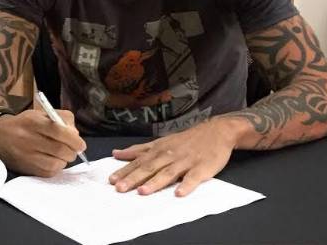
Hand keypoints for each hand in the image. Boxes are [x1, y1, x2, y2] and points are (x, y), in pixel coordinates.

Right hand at [0, 109, 85, 177]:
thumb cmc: (24, 124)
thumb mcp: (40, 113)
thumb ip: (61, 118)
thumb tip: (76, 135)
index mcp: (33, 121)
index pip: (59, 131)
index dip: (74, 139)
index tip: (81, 144)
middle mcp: (28, 138)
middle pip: (60, 149)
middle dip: (72, 152)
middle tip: (73, 150)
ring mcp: (27, 156)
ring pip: (56, 163)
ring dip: (64, 160)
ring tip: (62, 155)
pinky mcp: (27, 169)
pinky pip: (49, 172)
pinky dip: (56, 167)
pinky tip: (52, 161)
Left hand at [109, 117, 239, 196]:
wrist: (215, 132)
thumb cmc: (185, 140)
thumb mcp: (160, 142)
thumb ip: (139, 150)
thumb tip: (117, 153)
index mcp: (158, 150)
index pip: (138, 161)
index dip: (124, 170)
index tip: (111, 180)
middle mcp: (168, 155)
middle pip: (149, 168)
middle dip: (133, 178)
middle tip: (120, 188)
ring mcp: (184, 162)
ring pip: (167, 173)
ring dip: (155, 183)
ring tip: (143, 192)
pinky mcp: (201, 168)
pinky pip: (193, 178)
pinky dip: (186, 185)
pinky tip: (179, 193)